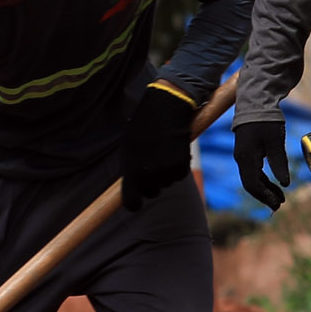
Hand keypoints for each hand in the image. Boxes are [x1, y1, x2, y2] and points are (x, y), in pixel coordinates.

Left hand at [121, 80, 197, 205]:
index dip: (134, 203)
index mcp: (131, 170)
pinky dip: (177, 167)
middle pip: (151, 193)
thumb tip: (131, 188)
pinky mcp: (181, 165)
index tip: (136, 199)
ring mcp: (166, 171)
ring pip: (166, 183)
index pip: (131, 203)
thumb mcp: (129, 147)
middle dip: (151, 183)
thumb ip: (129, 169)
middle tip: (151, 164)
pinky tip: (173, 150)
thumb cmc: (143, 125)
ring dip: (165, 173)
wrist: (165, 107)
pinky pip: (179, 175)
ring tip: (161, 151)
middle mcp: (149, 174)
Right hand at [234, 117, 290, 210]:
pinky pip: (253, 171)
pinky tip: (274, 183)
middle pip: (251, 184)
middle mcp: (241, 159)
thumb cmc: (266, 122)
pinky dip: (263, 180)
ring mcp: (242, 156)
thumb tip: (285, 184)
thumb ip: (279, 164)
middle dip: (265, 196)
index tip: (278, 204)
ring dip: (265, 189)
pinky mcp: (247, 152)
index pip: (253, 185)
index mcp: (246, 158)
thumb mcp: (276, 143)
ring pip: (252, 179)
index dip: (265, 197)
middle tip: (280, 205)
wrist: (255, 103)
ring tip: (280, 196)